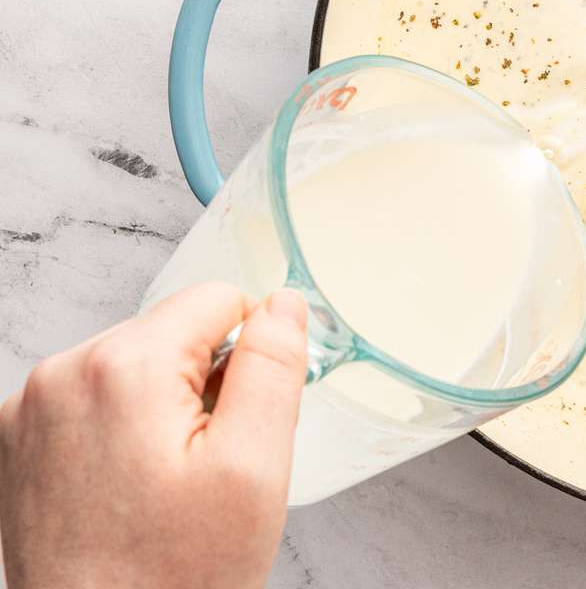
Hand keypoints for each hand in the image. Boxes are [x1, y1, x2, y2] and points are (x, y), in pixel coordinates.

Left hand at [0, 283, 308, 588]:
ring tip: (165, 483)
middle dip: (203, 384)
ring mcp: (29, 409)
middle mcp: (62, 375)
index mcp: (125, 367)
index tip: (240, 421)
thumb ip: (274, 367)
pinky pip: (94, 400)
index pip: (219, 300)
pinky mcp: (16, 439)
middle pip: (172, 333)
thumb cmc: (173, 576)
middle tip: (205, 466)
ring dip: (162, 408)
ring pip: (135, 365)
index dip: (251, 355)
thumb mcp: (254, 468)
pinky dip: (122, 429)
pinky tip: (129, 487)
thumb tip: (282, 303)